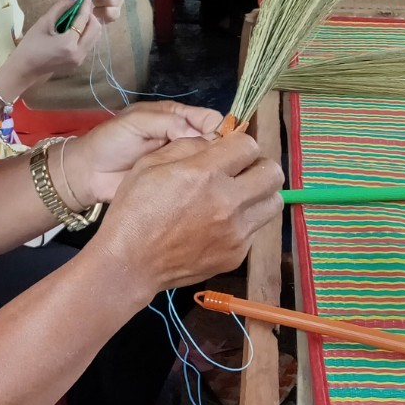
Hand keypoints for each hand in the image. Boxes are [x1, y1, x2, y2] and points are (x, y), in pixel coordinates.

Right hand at [2, 0, 101, 89]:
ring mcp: (80, 60)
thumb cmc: (30, 45)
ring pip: (94, 38)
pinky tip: (75, 29)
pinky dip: (85, 34)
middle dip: (90, 16)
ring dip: (89, 25)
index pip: (83, 20)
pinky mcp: (78, 63)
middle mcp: (79, 53)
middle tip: (81, 8)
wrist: (25, 69)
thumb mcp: (43, 23)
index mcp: (68, 43)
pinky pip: (88, 44)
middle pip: (96, 30)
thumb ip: (60, 8)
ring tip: (78, 17)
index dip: (85, 6)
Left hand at [66, 101, 222, 204]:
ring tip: (213, 180)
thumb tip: (204, 133)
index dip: (220, 130)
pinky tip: (206, 192)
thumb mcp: (137, 123)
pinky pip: (196, 182)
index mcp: (175, 116)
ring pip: (208, 163)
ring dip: (213, 170)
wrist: (88, 174)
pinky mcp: (176, 184)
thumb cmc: (110, 142)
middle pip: (214, 142)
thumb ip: (168, 122)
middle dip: (220, 152)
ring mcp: (181, 162)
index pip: (209, 118)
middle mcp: (183, 137)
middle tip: (218, 167)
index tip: (223, 146)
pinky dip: (202, 186)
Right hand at [91, 130, 283, 295]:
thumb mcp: (151, 163)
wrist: (131, 261)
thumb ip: (188, 146)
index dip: (239, 145)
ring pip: (273, 203)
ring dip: (258, 195)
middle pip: (273, 173)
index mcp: (205, 173)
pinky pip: (255, 230)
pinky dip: (243, 222)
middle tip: (239, 173)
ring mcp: (236, 232)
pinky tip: (218, 225)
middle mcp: (228, 202)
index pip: (249, 145)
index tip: (228, 152)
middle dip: (257, 167)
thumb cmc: (135, 208)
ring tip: (235, 199)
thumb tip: (216, 143)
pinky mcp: (236, 255)